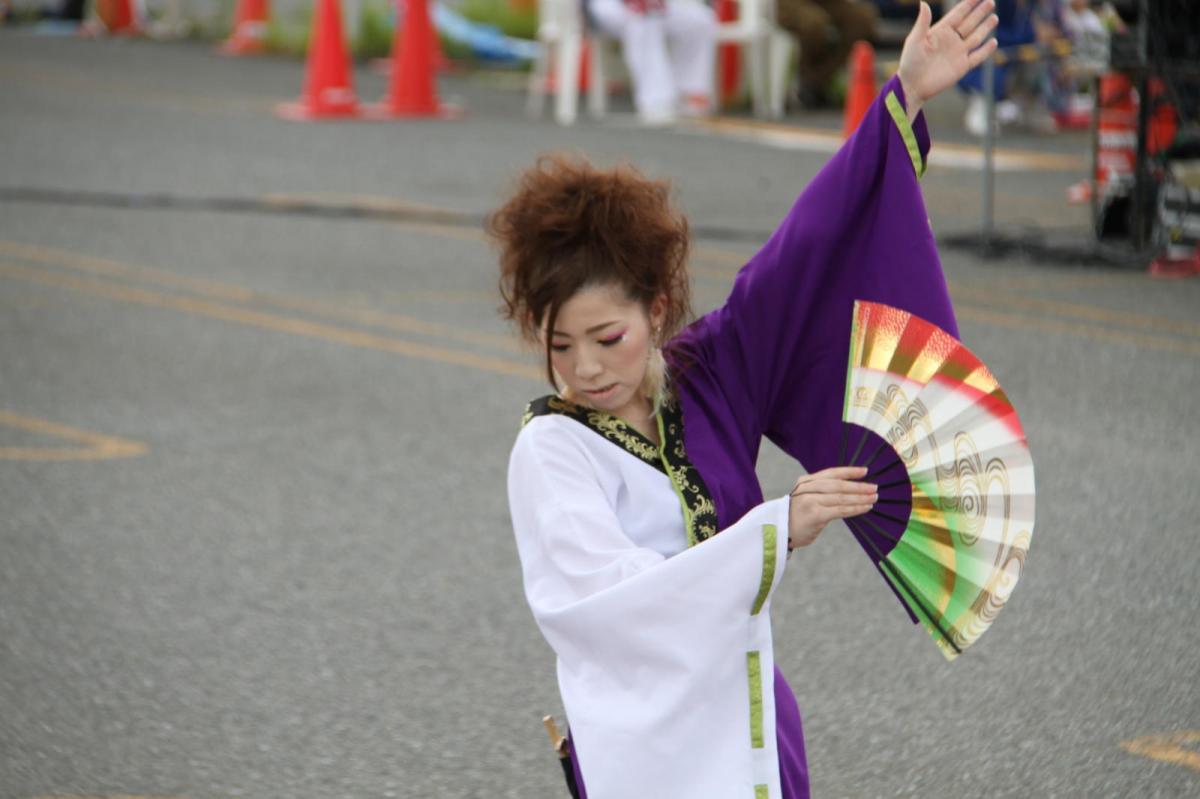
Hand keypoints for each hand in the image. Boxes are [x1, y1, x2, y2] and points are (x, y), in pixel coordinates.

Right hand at [787, 466, 876, 548]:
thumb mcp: (805, 498)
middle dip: (858, 486)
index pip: (831, 473)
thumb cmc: (796, 517)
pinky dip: (855, 508)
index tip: (865, 471)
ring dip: (860, 498)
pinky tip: (865, 508)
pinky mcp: (815, 514)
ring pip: (841, 497)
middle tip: (874, 488)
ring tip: (873, 498)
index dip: (849, 471)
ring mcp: (810, 501)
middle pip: (838, 484)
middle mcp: (807, 488)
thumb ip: (821, 492)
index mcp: (805, 481)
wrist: (777, 533)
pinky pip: (840, 510)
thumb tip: (849, 490)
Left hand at [898, 0, 998, 118]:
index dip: (968, 5)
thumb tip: (923, 2)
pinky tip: (993, 42)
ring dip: (985, 28)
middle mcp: (951, 40)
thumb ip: (922, 22)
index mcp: (940, 32)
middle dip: (980, 13)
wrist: (912, 86)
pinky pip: (977, 57)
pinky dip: (985, 50)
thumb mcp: (914, 40)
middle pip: (969, 23)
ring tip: (994, 18)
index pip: (958, 14)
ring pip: (975, 37)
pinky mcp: (962, 67)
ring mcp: (958, 53)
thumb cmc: (910, 62)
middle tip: (990, 2)